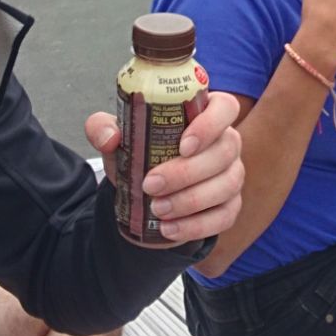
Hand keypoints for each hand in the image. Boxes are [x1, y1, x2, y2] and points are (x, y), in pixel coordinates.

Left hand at [93, 91, 244, 244]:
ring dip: (191, 200)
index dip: (210, 124)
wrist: (142, 193)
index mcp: (205, 114)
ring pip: (228, 184)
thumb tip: (110, 137)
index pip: (225, 107)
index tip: (183, 145)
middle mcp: (226, 141)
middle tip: (151, 185)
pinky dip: (196, 225)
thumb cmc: (139, 154)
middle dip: (188, 171)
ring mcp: (232, 174)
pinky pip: (225, 216)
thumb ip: (103, 128)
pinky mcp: (229, 206)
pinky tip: (169, 228)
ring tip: (157, 209)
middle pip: (226, 150)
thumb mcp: (117, 138)